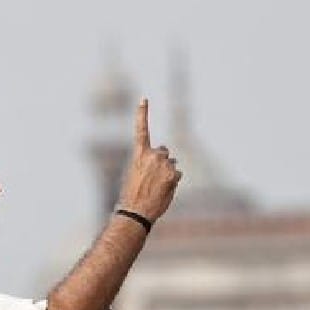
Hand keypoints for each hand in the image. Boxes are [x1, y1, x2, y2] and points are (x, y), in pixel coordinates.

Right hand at [118, 99, 181, 221]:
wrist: (136, 211)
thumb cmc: (132, 195)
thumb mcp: (135, 173)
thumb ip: (149, 163)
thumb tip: (169, 160)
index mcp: (139, 154)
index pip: (141, 129)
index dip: (142, 113)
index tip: (143, 99)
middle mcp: (153, 155)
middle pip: (164, 152)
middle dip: (162, 160)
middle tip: (154, 177)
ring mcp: (164, 164)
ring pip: (171, 164)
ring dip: (168, 172)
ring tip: (156, 187)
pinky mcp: (174, 174)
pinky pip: (177, 175)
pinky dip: (173, 182)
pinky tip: (163, 191)